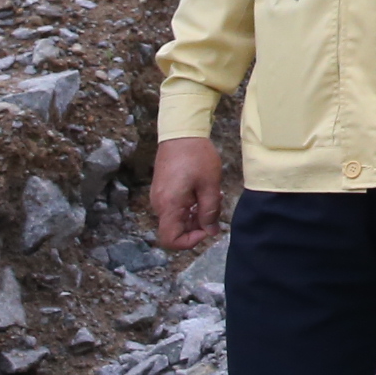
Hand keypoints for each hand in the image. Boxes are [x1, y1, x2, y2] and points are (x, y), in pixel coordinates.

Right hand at [149, 136, 221, 251]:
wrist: (181, 132)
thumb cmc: (196, 156)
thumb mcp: (210, 185)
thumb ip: (210, 211)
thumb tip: (211, 231)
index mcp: (169, 206)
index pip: (171, 240)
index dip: (190, 241)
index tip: (208, 228)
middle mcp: (159, 205)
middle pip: (177, 229)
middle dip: (199, 224)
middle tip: (216, 206)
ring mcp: (159, 197)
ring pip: (178, 218)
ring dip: (197, 213)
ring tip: (213, 196)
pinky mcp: (163, 190)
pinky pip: (176, 207)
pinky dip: (191, 205)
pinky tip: (204, 191)